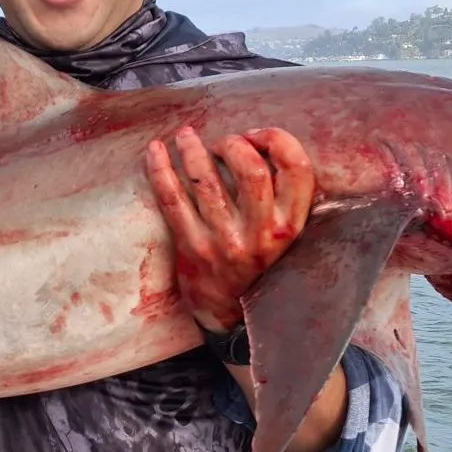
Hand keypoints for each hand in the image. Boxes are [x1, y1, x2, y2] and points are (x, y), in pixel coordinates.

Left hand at [145, 126, 314, 331]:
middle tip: (223, 143)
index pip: (296, 167)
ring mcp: (224, 241)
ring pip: (207, 181)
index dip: (276, 140)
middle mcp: (262, 234)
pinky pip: (172, 199)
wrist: (229, 315)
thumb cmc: (258, 264)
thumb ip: (287, 198)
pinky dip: (161, 170)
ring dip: (193, 149)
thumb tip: (265, 143)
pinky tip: (155, 150)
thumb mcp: (287, 236)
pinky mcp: (192, 248)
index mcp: (291, 226)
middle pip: (251, 170)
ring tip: (187, 136)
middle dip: (234, 144)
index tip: (258, 137)